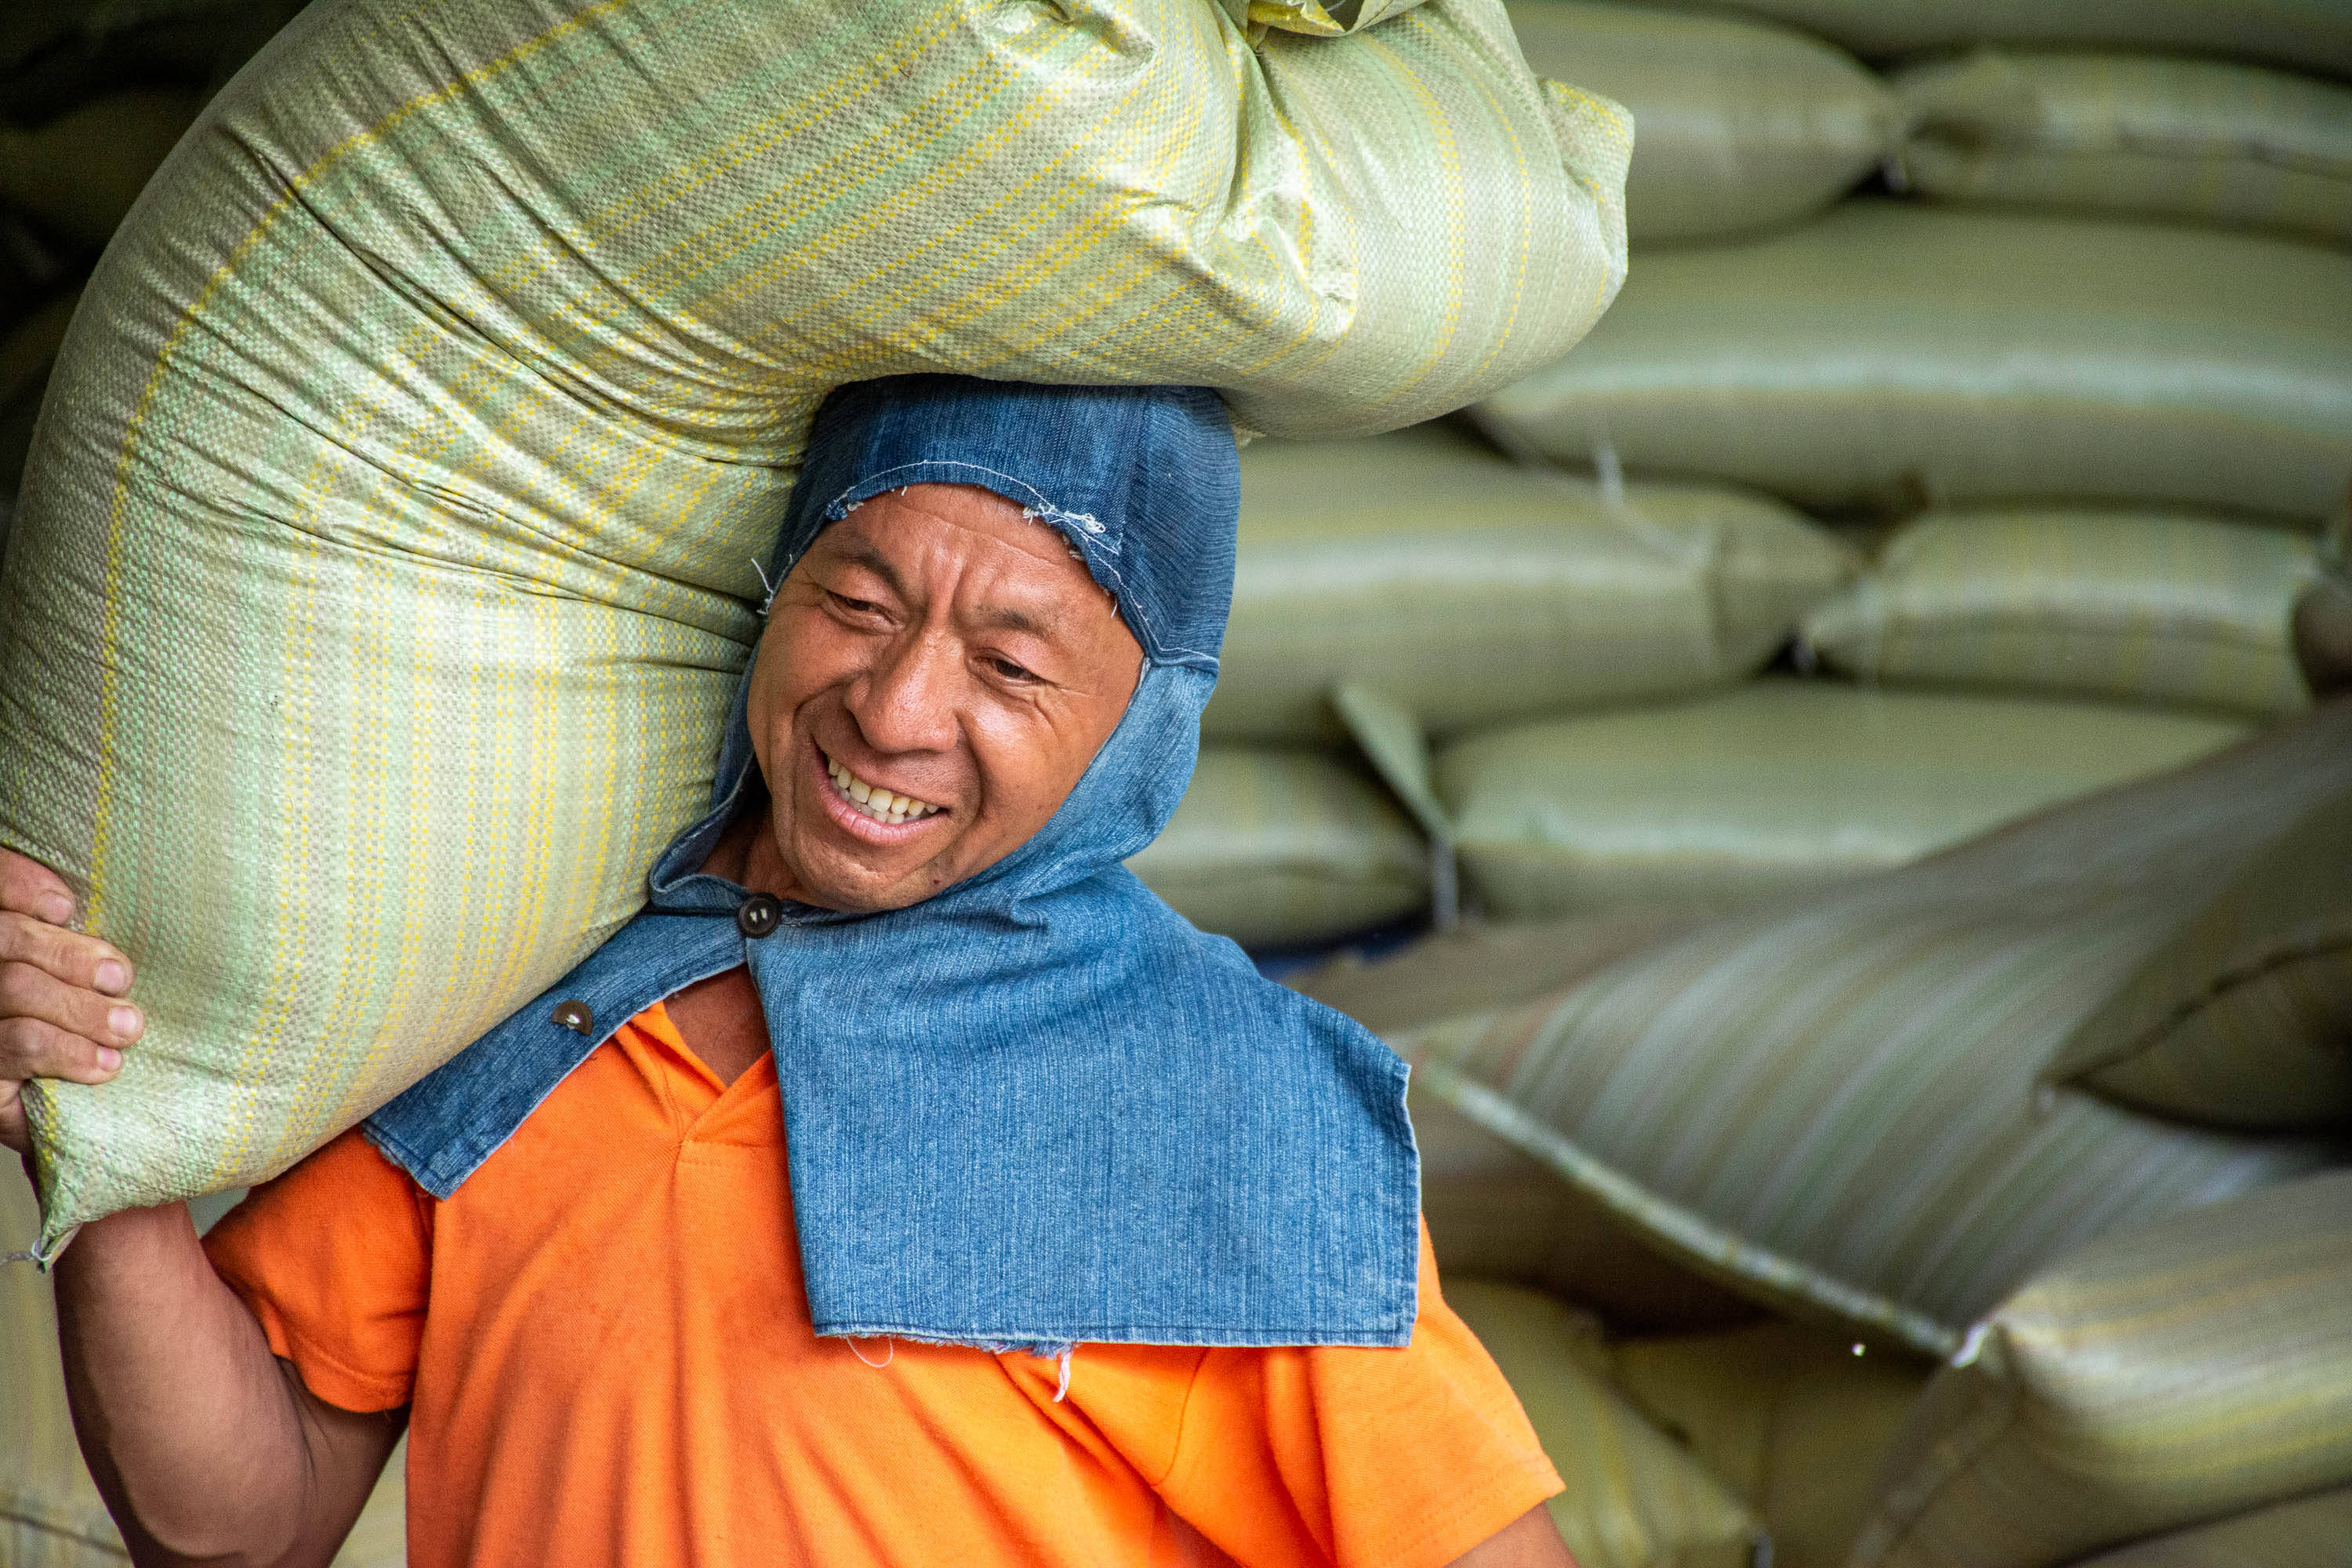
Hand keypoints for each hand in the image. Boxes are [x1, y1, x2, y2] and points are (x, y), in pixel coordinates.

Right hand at [1, 850, 141, 1154]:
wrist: (53, 1105)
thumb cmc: (81, 1027)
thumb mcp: (85, 979)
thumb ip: (78, 941)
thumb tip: (104, 912)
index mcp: (3, 938)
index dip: (21, 884)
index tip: (67, 906)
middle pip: (9, 938)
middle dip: (72, 955)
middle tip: (120, 979)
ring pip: (16, 987)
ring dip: (84, 1007)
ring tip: (129, 1027)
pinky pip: (20, 1045)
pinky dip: (72, 1051)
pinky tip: (106, 1062)